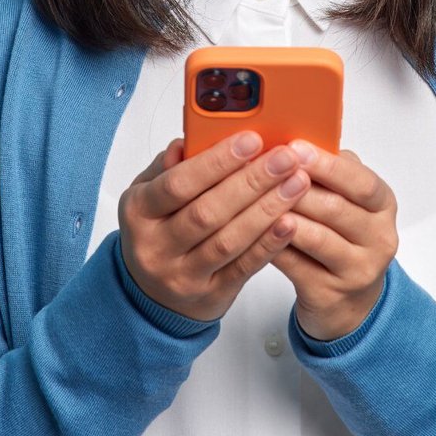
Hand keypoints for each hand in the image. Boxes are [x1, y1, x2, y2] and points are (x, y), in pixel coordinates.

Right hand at [116, 131, 310, 323]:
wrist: (152, 294)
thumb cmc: (157, 231)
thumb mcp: (149, 195)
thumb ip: (168, 167)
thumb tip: (188, 141)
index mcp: (138, 212)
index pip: (178, 183)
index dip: (217, 161)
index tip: (251, 140)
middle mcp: (156, 246)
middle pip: (208, 212)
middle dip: (252, 181)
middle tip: (285, 158)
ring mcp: (182, 275)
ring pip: (229, 240)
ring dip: (267, 209)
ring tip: (297, 183)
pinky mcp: (210, 295)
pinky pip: (243, 268)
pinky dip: (269, 244)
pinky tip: (290, 222)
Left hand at [267, 141, 398, 342]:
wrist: (350, 302)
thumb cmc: (341, 239)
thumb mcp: (347, 202)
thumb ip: (330, 174)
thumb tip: (292, 143)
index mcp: (383, 207)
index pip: (362, 182)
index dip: (328, 165)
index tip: (296, 149)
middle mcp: (378, 238)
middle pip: (337, 209)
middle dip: (297, 187)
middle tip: (265, 170)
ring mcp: (357, 270)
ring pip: (317, 239)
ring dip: (284, 215)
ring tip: (255, 199)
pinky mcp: (331, 294)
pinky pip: (296, 266)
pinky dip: (272, 247)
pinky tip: (252, 233)